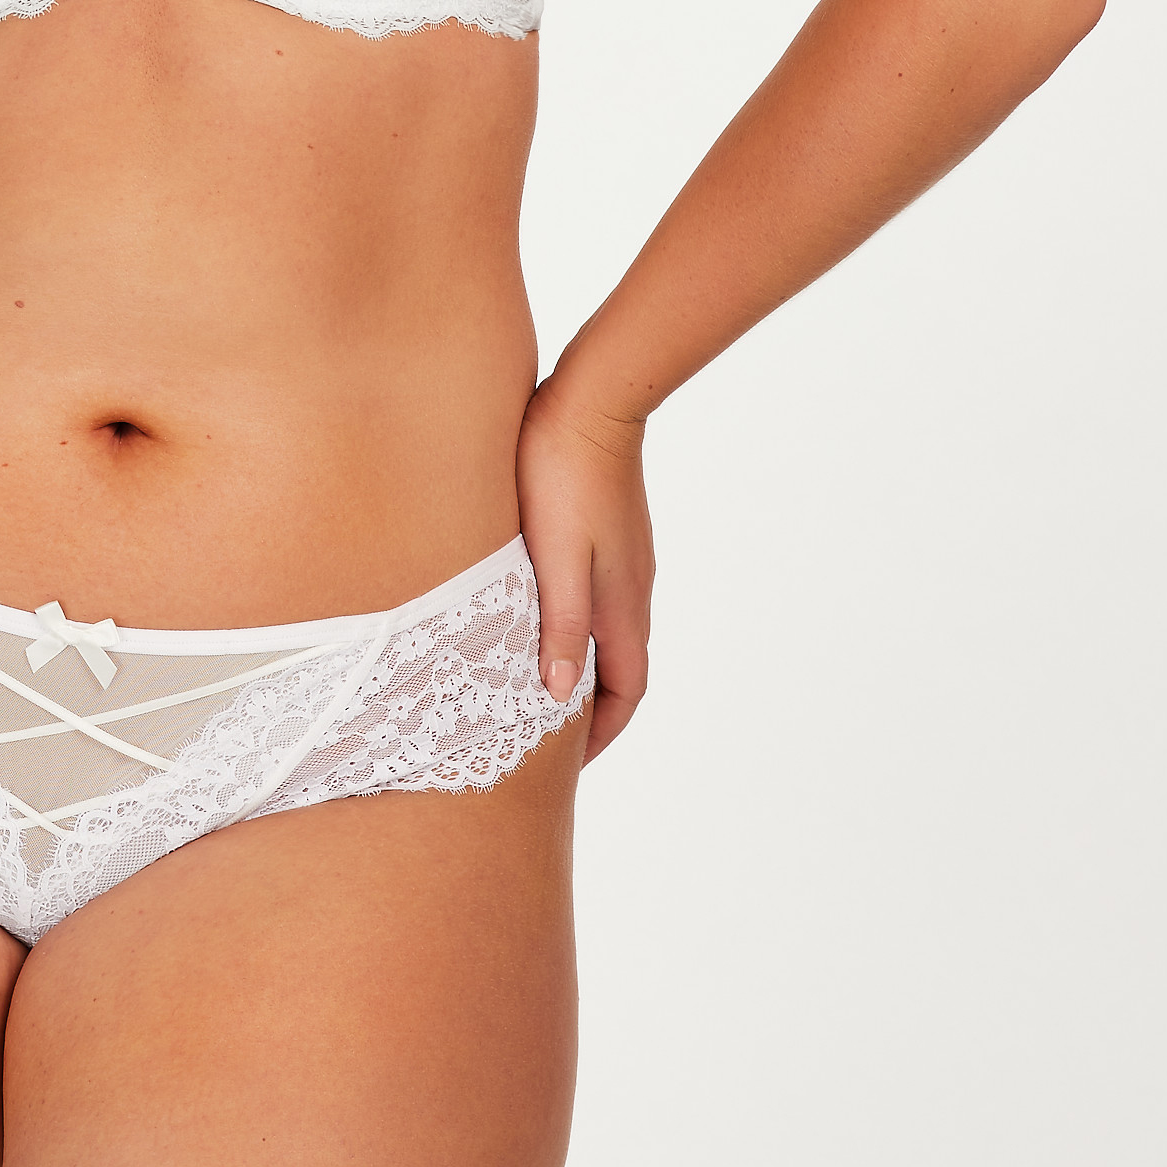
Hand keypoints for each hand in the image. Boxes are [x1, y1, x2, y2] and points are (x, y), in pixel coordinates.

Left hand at [515, 375, 653, 759]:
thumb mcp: (555, 559)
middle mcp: (632, 591)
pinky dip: (572, 627)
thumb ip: (560, 626)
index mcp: (622, 606)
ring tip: (535, 689)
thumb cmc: (562, 475)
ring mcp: (624, 562)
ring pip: (606, 634)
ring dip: (579, 668)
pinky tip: (536, 619)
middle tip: (544, 739)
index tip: (565, 766)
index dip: (597, 735)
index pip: (623, 694)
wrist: (592, 399)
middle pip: (618, 671)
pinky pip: (596, 600)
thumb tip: (560, 694)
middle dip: (587, 712)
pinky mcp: (608, 535)